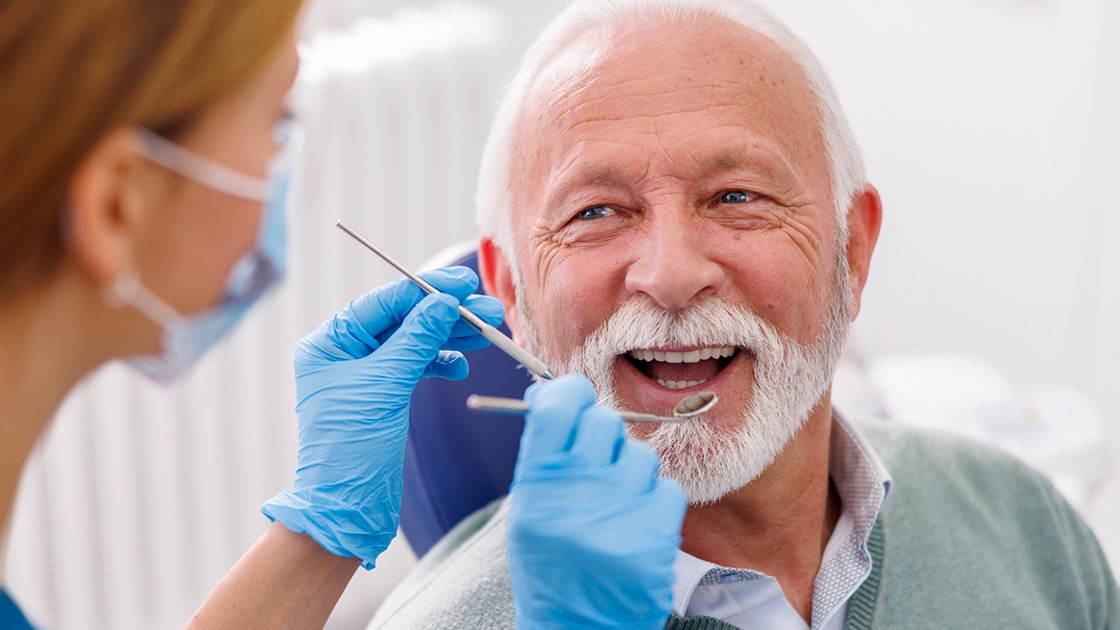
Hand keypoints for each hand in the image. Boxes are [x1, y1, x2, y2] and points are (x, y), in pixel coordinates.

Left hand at [261, 267, 502, 568]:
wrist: (347, 508)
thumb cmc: (351, 447)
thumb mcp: (386, 384)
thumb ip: (417, 338)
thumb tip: (444, 302)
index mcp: (330, 343)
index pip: (385, 302)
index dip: (427, 290)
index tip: (464, 284)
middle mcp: (344, 352)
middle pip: (403, 319)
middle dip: (447, 314)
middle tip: (489, 310)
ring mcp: (365, 374)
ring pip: (415, 342)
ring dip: (452, 336)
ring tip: (488, 332)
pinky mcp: (384, 395)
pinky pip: (416, 366)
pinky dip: (441, 363)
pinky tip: (460, 365)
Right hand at [507, 375, 685, 629]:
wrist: (575, 629)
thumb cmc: (550, 562)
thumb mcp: (529, 509)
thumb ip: (543, 452)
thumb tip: (556, 392)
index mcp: (536, 487)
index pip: (559, 407)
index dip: (571, 393)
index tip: (575, 397)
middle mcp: (576, 497)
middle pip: (604, 423)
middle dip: (603, 437)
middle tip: (597, 462)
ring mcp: (619, 516)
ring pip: (641, 456)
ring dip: (631, 474)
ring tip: (615, 506)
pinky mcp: (655, 537)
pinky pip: (668, 490)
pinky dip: (655, 504)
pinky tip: (635, 526)